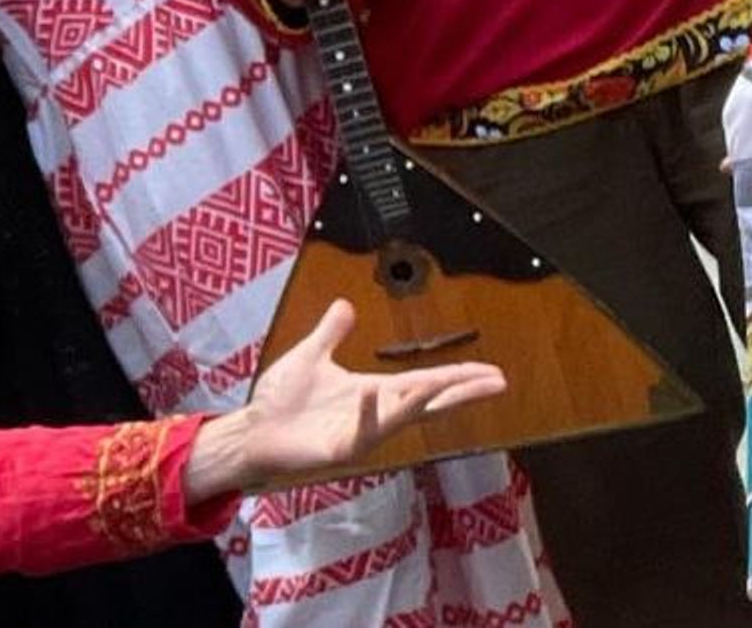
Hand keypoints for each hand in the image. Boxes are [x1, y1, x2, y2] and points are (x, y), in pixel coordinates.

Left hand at [184, 300, 505, 498]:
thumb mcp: (310, 357)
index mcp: (373, 392)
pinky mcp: (342, 448)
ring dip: (422, 401)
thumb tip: (345, 304)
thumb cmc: (281, 400)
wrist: (254, 430)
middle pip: (428, 401)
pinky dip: (369, 412)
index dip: (457, 377)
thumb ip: (330, 334)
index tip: (492, 371)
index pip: (424, 382)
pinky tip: (372, 392)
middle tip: (497, 382)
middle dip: (461, 392)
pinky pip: (362, 430)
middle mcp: (375, 413)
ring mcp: (361, 433)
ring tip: (444, 384)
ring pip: (401, 417)